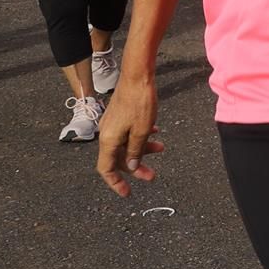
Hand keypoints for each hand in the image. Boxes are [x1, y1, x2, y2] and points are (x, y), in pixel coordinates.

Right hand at [96, 78, 164, 196]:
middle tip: (152, 175)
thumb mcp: (141, 131)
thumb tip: (131, 166)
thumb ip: (135, 150)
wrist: (138, 76)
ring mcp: (113, 123)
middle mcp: (107, 133)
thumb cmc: (140, 102)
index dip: (115, 183)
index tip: (127, 193)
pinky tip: (156, 131)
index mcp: (108, 140)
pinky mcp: (120, 115)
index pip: (106, 169)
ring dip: (142, 150)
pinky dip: (141, 136)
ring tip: (162, 148)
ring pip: (126, 144)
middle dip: (136, 167)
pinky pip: (129, 132)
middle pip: (118, 158)